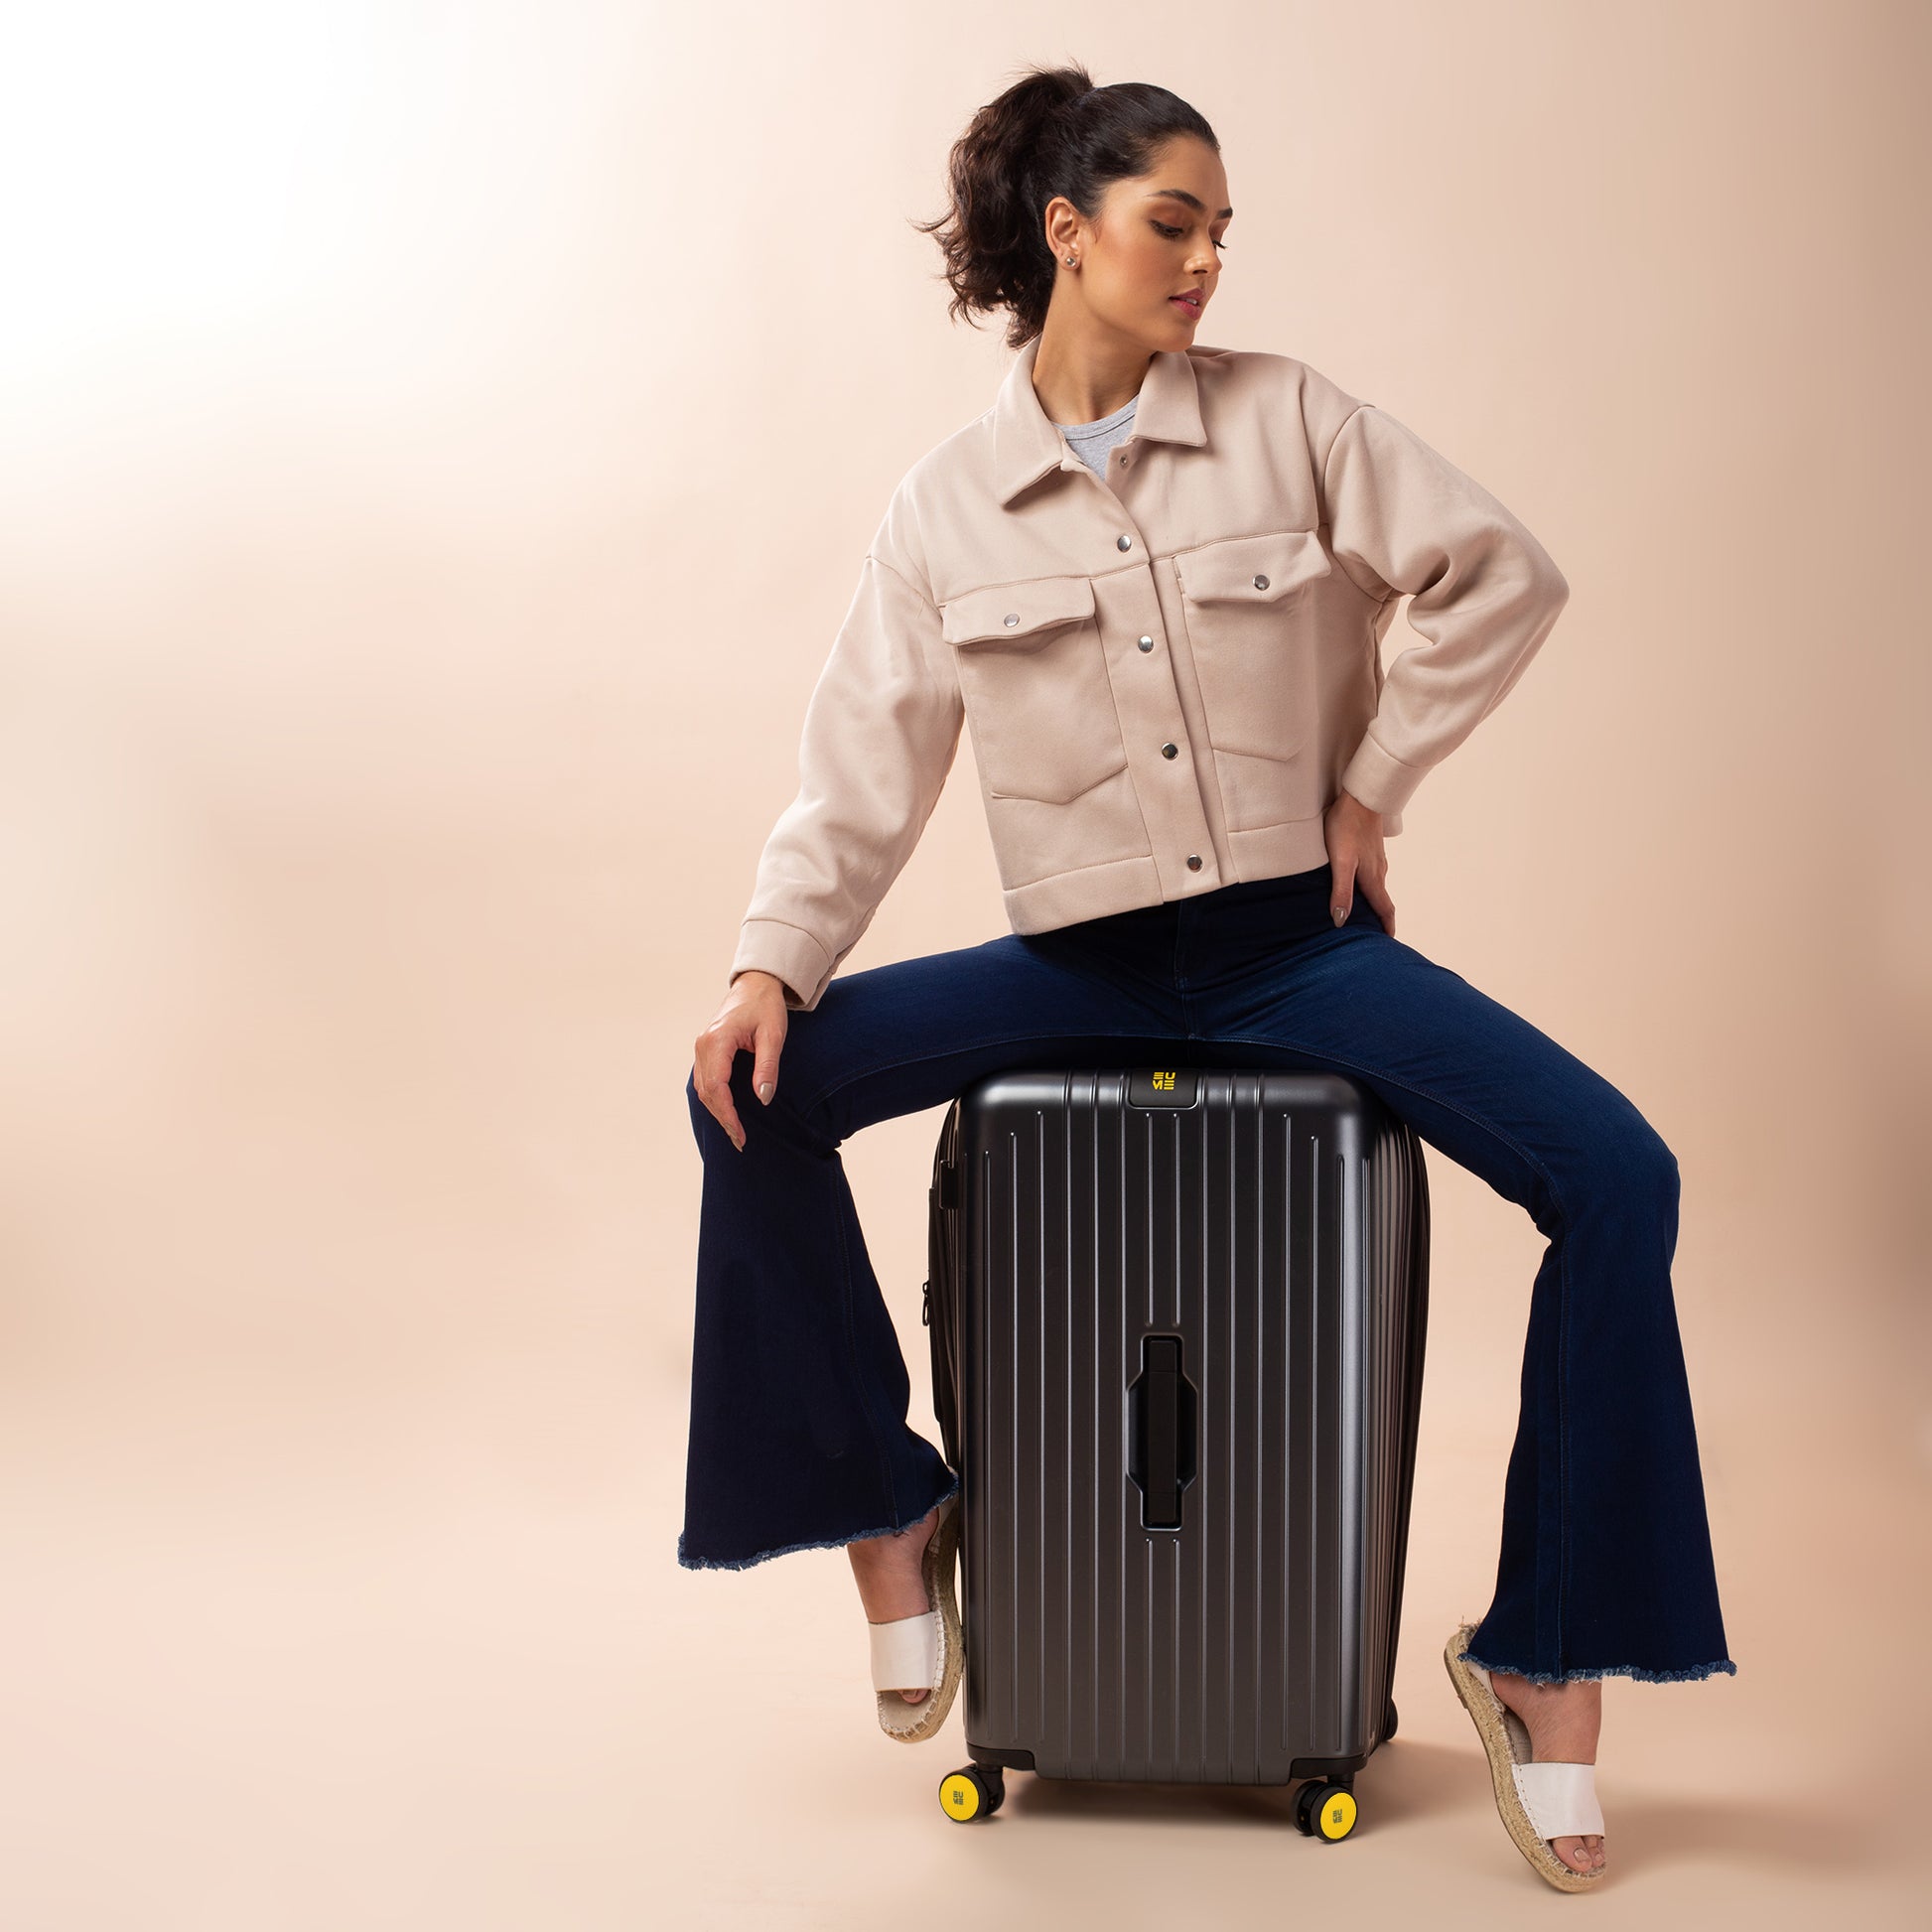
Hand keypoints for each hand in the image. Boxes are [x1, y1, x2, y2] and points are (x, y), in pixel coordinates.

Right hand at [692, 970, 790, 1151]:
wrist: (756, 984)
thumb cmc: (766, 1006)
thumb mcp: (773, 1035)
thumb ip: (767, 1066)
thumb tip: (763, 1097)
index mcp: (717, 1041)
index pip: (717, 1087)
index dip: (727, 1114)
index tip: (740, 1134)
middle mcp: (703, 1045)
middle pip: (706, 1092)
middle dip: (722, 1118)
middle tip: (740, 1141)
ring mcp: (702, 1047)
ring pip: (703, 1088)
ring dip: (717, 1111)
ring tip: (735, 1132)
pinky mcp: (706, 1049)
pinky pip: (705, 1080)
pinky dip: (714, 1099)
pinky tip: (727, 1112)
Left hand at [1325, 787, 1395, 936]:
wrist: (1360, 796)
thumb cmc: (1346, 827)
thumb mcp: (1340, 862)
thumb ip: (1341, 891)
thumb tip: (1341, 921)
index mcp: (1372, 878)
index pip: (1383, 909)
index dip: (1386, 927)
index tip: (1388, 944)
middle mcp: (1378, 871)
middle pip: (1382, 901)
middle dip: (1382, 919)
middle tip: (1377, 935)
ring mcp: (1376, 859)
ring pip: (1378, 887)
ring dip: (1375, 903)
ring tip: (1367, 915)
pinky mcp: (1370, 848)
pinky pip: (1373, 874)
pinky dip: (1370, 887)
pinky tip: (1359, 884)